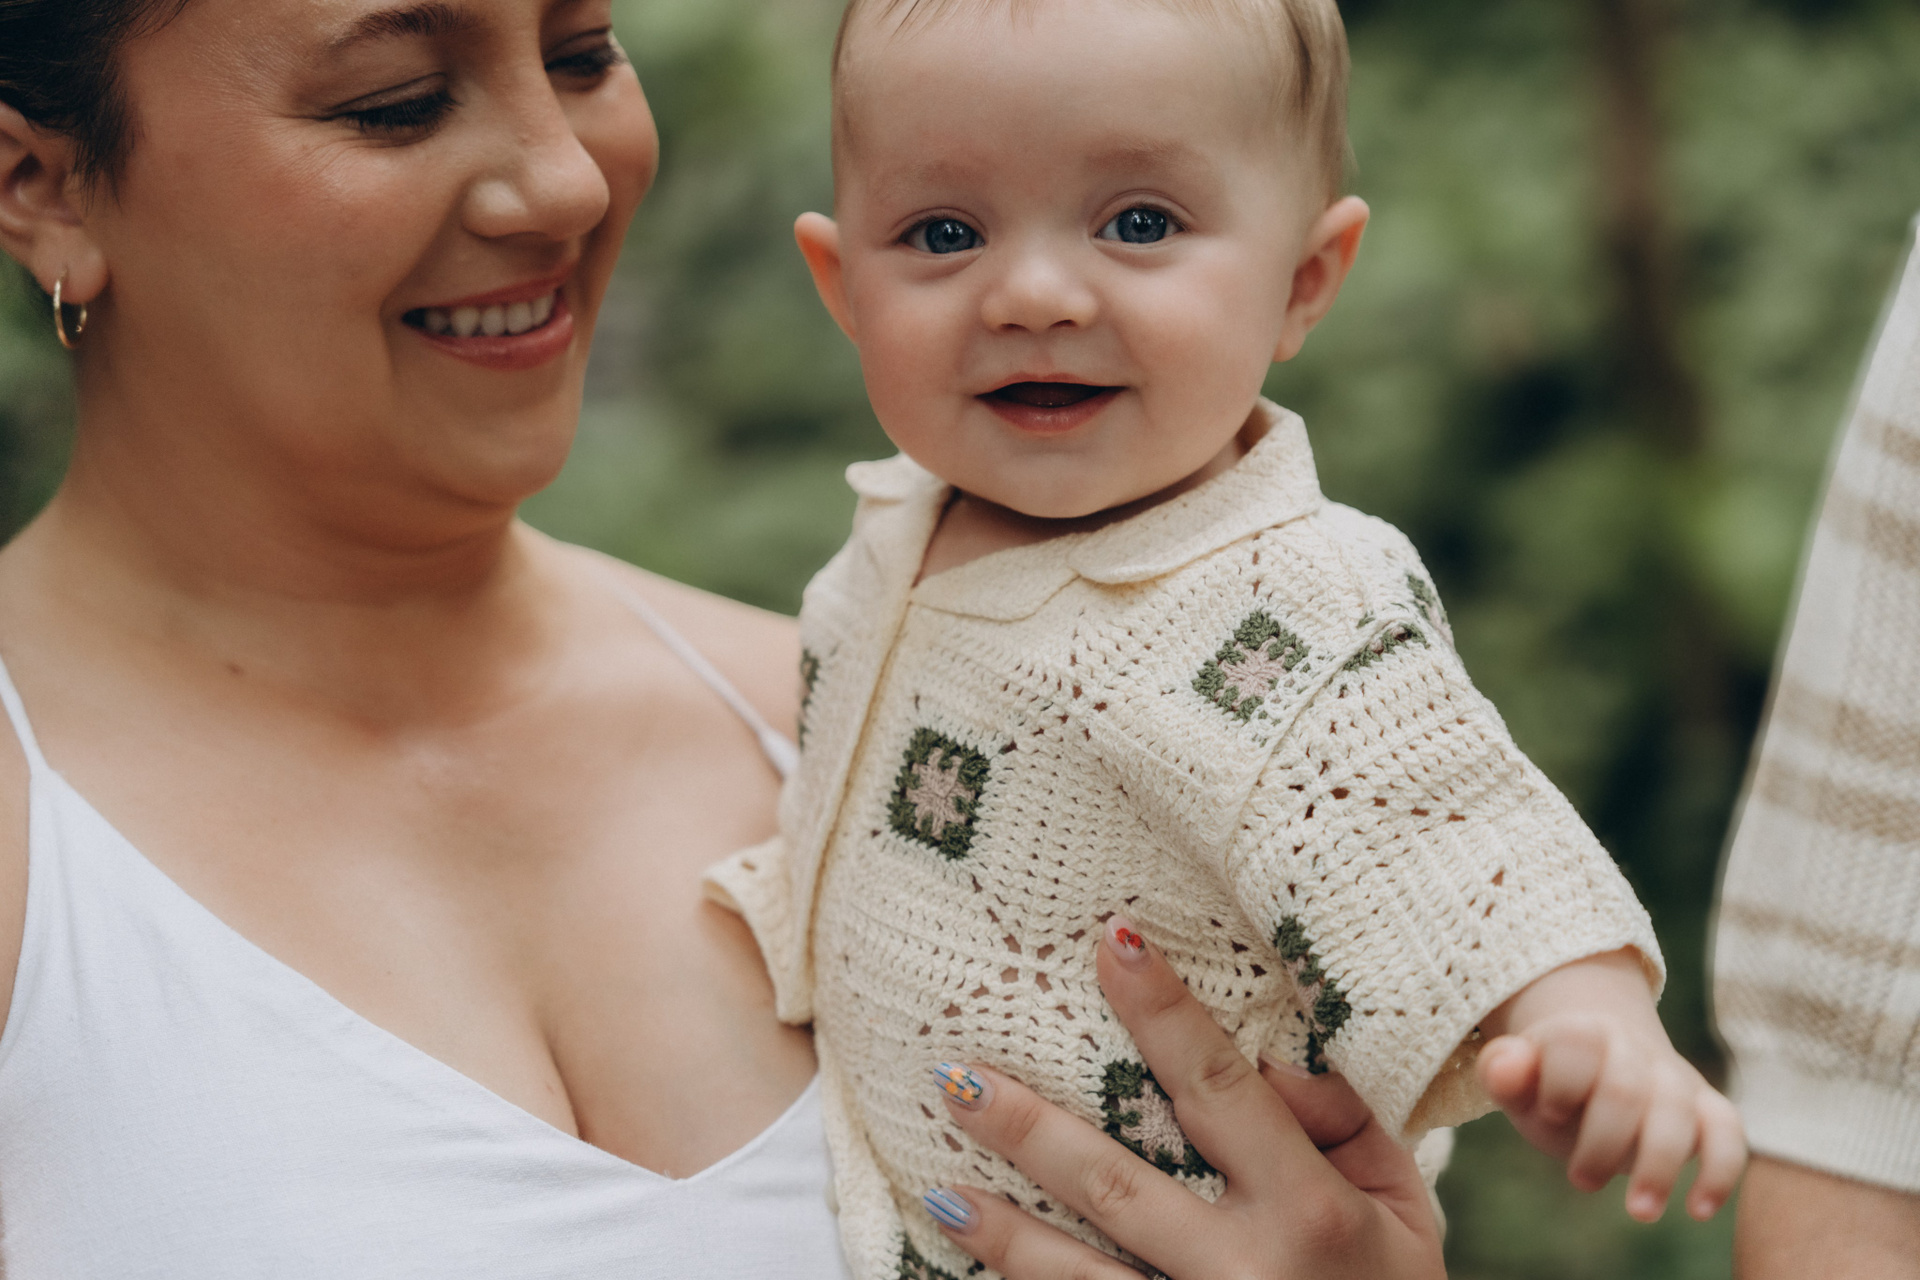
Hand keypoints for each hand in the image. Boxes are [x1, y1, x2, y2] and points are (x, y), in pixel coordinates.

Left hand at [921, 916, 1444, 1279]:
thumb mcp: (1403, 1206)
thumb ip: (1344, 1121)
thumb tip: (1264, 1057)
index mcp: (1309, 1211)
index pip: (1220, 1087)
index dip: (1164, 1011)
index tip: (1113, 940)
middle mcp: (1243, 1271)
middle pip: (1115, 1183)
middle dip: (1028, 1128)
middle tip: (952, 1074)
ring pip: (1080, 1277)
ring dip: (1005, 1233)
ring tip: (942, 1188)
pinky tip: (975, 1262)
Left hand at [1476, 948, 1746, 1222]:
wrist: (1599, 1071)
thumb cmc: (1550, 1087)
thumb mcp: (1517, 1080)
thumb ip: (1502, 1071)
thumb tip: (1505, 1065)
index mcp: (1581, 1032)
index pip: (1575, 1045)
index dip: (1559, 1084)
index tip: (1547, 1112)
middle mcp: (1633, 1049)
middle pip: (1625, 1088)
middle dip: (1602, 1142)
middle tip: (1582, 1180)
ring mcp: (1674, 1077)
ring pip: (1678, 1111)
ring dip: (1659, 1164)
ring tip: (1639, 1212)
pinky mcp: (1707, 1108)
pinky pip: (1728, 1132)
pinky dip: (1720, 1169)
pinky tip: (1698, 1209)